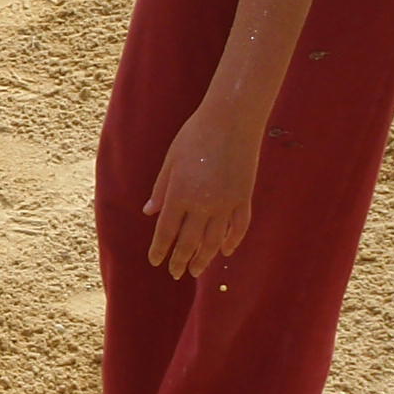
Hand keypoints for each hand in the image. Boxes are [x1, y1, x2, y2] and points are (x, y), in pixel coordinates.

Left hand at [144, 100, 261, 279]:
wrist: (232, 120)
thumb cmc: (195, 135)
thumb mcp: (170, 160)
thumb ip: (161, 189)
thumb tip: (149, 213)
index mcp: (180, 193)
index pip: (167, 230)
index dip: (160, 248)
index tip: (155, 261)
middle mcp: (203, 204)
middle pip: (190, 241)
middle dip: (180, 260)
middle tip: (175, 273)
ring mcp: (227, 203)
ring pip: (214, 240)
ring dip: (204, 258)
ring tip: (196, 270)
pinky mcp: (244, 197)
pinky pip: (239, 227)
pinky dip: (232, 241)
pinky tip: (225, 251)